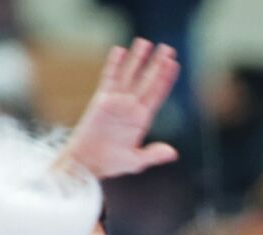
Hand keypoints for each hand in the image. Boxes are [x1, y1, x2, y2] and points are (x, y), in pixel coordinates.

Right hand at [56, 40, 179, 179]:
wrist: (87, 163)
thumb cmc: (111, 163)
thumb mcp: (136, 161)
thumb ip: (153, 155)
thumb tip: (173, 153)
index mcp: (142, 119)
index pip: (157, 94)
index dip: (166, 79)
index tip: (174, 64)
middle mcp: (131, 107)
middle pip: (147, 81)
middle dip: (157, 65)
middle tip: (167, 48)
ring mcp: (116, 101)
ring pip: (129, 75)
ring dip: (137, 59)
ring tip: (145, 42)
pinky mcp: (101, 100)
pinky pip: (109, 78)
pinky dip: (114, 64)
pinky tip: (120, 50)